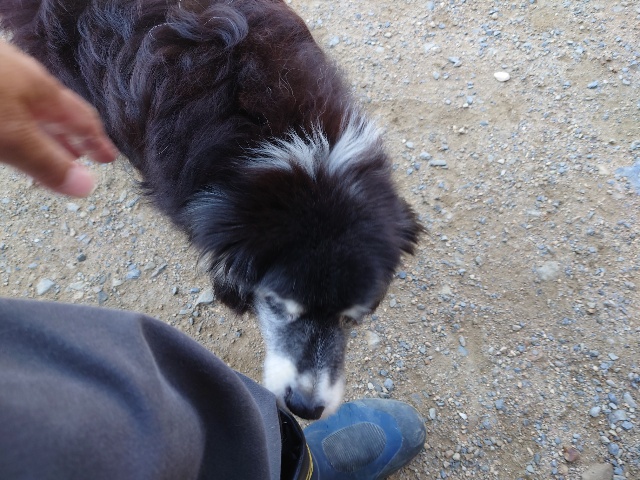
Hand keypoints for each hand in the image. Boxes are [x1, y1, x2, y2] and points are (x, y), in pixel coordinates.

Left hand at [0, 41, 117, 196]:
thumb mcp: (12, 136)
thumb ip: (47, 162)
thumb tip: (87, 187)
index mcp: (42, 92)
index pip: (82, 119)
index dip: (97, 142)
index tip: (109, 160)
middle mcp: (23, 81)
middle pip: (56, 113)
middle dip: (70, 139)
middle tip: (82, 160)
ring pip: (27, 109)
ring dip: (40, 134)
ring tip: (44, 151)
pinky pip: (4, 106)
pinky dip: (13, 126)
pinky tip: (4, 130)